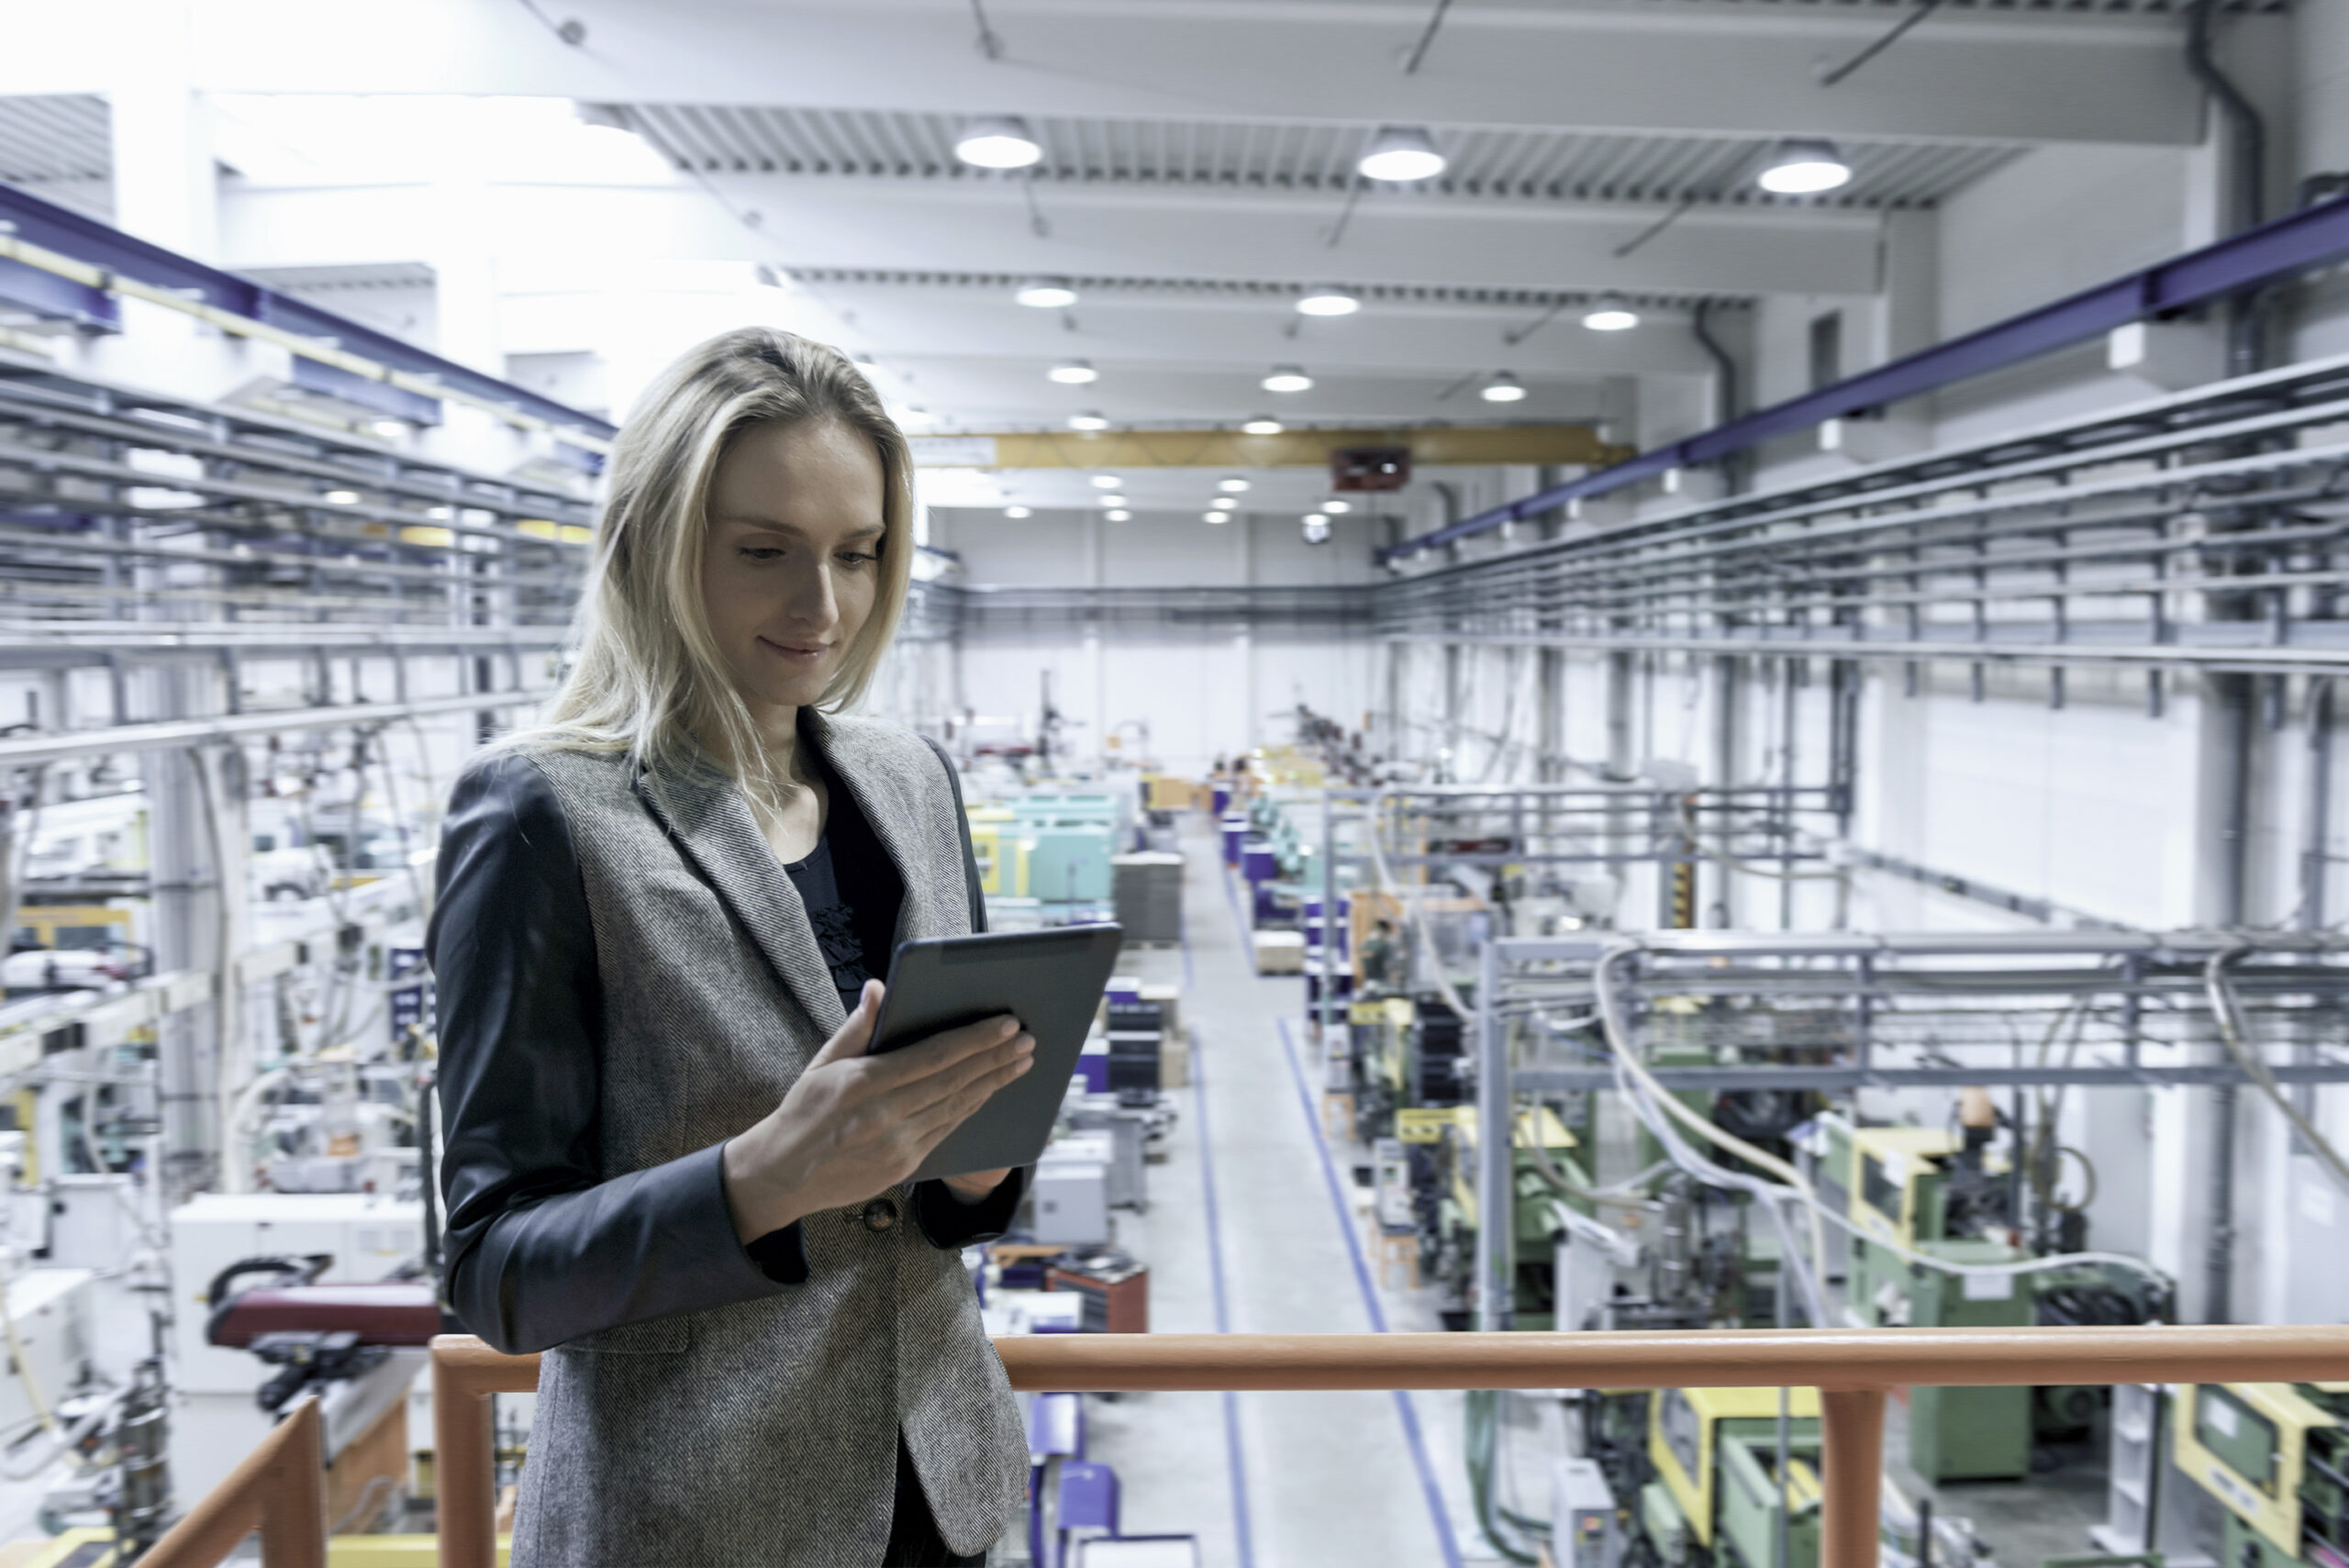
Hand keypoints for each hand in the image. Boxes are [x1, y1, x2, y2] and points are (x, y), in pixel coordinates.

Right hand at [721, 980, 1035, 1242]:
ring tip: (1021, 1061)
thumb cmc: (803, 1110)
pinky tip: (990, 1091)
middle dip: (997, 1058)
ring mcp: (897, 1146)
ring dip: (994, 1082)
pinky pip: (948, 1131)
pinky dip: (972, 1107)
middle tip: (1028, 1039)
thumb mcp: (822, 1063)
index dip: (975, 1039)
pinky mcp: (904, 1166)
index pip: (934, 1055)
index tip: (1006, 1023)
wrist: (782, 1175)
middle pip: (955, 1081)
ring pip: (958, 1108)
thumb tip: (880, 987)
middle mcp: (884, 1116)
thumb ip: (857, 1027)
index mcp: (863, 1083)